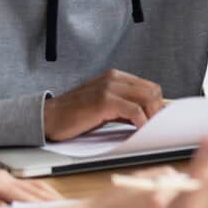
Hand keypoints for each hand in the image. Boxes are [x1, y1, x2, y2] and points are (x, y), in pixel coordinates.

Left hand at [0, 167, 61, 205]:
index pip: (24, 195)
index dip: (40, 205)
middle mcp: (5, 177)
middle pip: (35, 189)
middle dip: (52, 200)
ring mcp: (8, 176)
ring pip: (36, 185)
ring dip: (51, 195)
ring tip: (65, 206)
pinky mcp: (7, 178)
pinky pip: (31, 184)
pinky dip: (44, 192)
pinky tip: (50, 198)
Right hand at [44, 69, 163, 140]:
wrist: (48, 118)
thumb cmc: (76, 115)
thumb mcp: (106, 108)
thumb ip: (126, 108)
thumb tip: (149, 117)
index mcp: (116, 77)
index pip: (150, 87)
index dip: (158, 105)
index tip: (159, 120)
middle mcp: (114, 78)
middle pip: (152, 91)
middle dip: (157, 111)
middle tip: (154, 128)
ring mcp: (109, 88)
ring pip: (147, 98)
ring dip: (152, 117)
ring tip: (148, 130)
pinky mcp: (104, 101)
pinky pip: (134, 110)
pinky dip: (141, 122)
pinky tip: (139, 131)